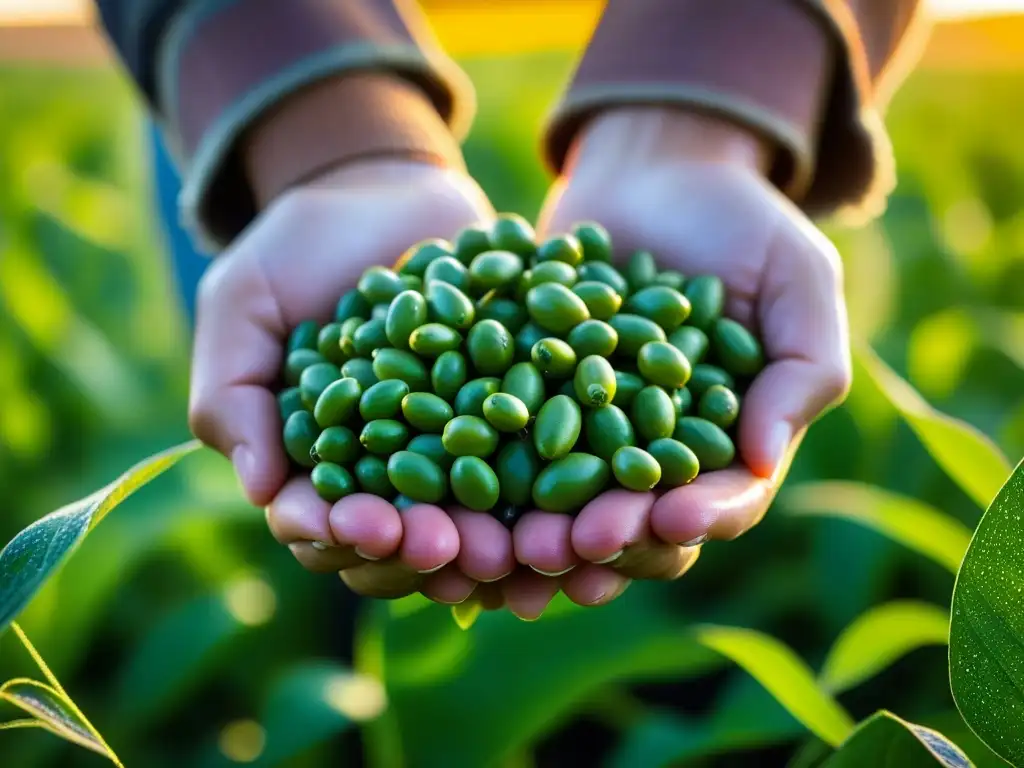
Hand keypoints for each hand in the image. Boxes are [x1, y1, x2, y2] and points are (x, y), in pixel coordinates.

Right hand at [188, 157, 518, 604]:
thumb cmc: (299, 246)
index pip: (316, 522)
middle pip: (400, 540)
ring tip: (510, 547)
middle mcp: (389, 472)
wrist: (386, 188)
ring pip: (472, 522)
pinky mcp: (518, 415)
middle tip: (442, 546)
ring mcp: (457, 449)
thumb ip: (235, 391)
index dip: (332, 533)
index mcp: (318, 463)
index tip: (356, 524)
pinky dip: (553, 491)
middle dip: (418, 551)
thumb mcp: (244, 304)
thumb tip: (259, 489)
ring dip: (491, 545)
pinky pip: (538, 466)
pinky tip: (571, 504)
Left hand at [512, 108, 850, 602]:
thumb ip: (800, 369)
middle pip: (635, 519)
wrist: (654, 166)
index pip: (722, 499)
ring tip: (510, 546)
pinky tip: (455, 492)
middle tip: (567, 548)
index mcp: (727, 442)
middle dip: (604, 540)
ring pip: (564, 501)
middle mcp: (654, 452)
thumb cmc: (744, 221)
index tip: (670, 520)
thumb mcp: (797, 280)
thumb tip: (764, 459)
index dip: (699, 517)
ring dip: (537, 531)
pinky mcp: (526, 396)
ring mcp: (585, 430)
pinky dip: (483, 471)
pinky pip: (503, 442)